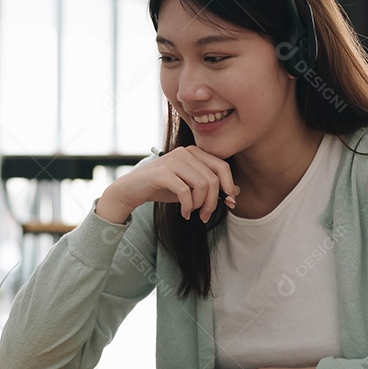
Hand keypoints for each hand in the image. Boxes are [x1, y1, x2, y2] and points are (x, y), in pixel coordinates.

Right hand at [94, 146, 238, 223]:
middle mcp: (184, 152)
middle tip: (205, 215)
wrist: (131, 190)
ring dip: (200, 205)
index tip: (228, 203)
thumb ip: (210, 187)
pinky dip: (188, 206)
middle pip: (213, 178)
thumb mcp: (189, 187)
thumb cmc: (162, 188)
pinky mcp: (162, 173)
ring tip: (194, 213)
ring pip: (202, 185)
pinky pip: (185, 191)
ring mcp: (173, 160)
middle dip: (213, 201)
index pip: (222, 167)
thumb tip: (236, 192)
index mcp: (194, 152)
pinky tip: (185, 213)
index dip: (229, 186)